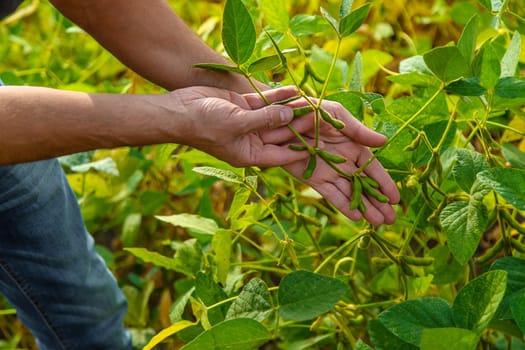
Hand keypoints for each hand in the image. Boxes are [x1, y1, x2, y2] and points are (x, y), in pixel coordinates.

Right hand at [169, 86, 308, 166]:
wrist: (179, 110)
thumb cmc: (204, 124)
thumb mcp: (236, 124)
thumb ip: (265, 120)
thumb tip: (289, 115)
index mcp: (251, 155)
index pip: (283, 155)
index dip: (302, 149)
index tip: (322, 142)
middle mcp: (252, 141)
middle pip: (282, 133)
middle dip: (300, 124)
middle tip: (322, 115)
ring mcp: (249, 123)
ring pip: (277, 116)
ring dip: (292, 109)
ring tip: (312, 100)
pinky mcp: (244, 106)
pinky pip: (267, 102)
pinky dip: (280, 97)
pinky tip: (295, 89)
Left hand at [254, 88, 399, 225]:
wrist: (281, 118)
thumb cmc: (310, 109)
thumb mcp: (337, 116)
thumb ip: (358, 131)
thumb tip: (384, 141)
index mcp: (353, 146)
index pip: (373, 169)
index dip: (385, 184)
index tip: (396, 199)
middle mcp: (343, 162)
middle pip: (364, 186)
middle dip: (378, 203)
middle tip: (391, 220)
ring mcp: (328, 172)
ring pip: (350, 194)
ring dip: (364, 209)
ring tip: (378, 223)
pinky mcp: (312, 179)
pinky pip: (330, 194)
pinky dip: (343, 205)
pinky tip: (356, 217)